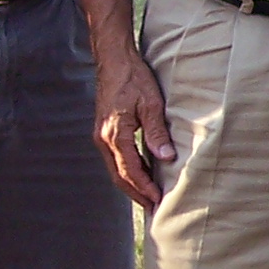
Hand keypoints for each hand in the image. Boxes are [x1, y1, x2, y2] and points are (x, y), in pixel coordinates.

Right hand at [93, 46, 172, 208]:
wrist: (114, 60)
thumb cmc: (133, 78)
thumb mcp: (151, 104)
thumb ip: (157, 132)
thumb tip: (166, 158)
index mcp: (115, 134)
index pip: (130, 171)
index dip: (144, 188)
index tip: (158, 200)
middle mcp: (104, 139)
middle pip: (119, 176)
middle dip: (136, 193)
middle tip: (153, 208)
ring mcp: (101, 136)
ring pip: (115, 169)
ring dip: (131, 184)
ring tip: (148, 196)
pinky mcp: (104, 131)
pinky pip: (114, 159)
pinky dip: (127, 170)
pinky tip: (140, 173)